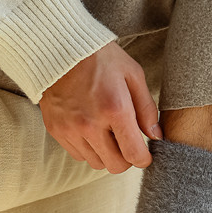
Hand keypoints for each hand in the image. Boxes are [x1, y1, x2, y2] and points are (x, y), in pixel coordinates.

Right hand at [39, 41, 161, 173]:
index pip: (134, 155)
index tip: (145, 152)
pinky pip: (78, 154)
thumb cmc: (101, 58)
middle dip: (126, 158)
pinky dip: (88, 148)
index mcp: (115, 109)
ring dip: (106, 153)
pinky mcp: (55, 130)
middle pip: (116, 166)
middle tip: (127, 141)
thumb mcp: (133, 75)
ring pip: (96, 163)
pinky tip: (91, 129)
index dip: (144, 158)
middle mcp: (90, 124)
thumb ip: (147, 109)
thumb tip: (156, 136)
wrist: (58, 47)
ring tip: (107, 132)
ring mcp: (70, 129)